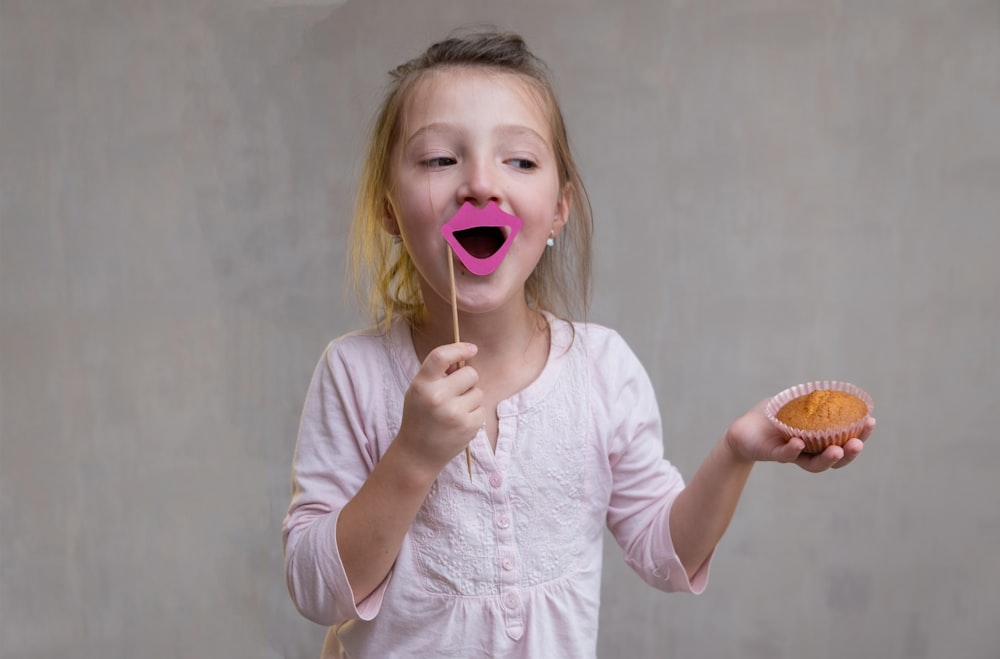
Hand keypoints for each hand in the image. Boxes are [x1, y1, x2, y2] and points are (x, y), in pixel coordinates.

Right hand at [394, 342, 482, 474]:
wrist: (418, 453)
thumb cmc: (420, 417)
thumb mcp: (419, 391)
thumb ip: (438, 373)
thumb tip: (464, 356)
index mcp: (422, 385)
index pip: (440, 357)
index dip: (459, 349)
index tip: (471, 349)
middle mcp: (438, 397)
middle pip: (470, 373)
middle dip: (467, 380)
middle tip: (455, 392)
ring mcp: (454, 413)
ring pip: (478, 392)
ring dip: (470, 398)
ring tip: (454, 411)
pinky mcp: (468, 426)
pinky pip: (481, 408)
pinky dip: (473, 413)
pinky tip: (459, 422)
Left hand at [725, 398, 875, 472]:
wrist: (743, 430)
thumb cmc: (772, 416)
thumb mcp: (793, 403)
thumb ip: (812, 398)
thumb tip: (832, 387)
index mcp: (818, 440)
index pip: (843, 441)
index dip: (859, 434)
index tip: (871, 421)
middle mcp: (809, 452)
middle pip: (834, 457)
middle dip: (850, 452)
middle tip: (858, 444)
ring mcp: (792, 455)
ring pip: (813, 463)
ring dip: (827, 458)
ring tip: (838, 450)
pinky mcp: (772, 454)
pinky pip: (784, 455)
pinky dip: (792, 450)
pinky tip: (798, 444)